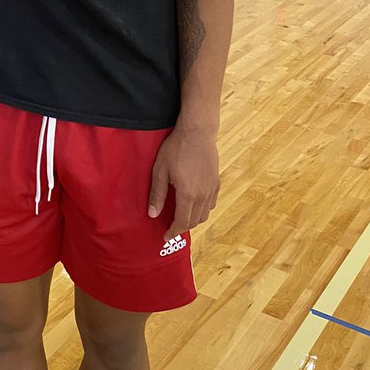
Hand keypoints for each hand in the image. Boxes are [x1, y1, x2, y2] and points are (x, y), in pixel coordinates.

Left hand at [148, 125, 219, 241]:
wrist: (197, 133)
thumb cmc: (175, 149)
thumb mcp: (160, 170)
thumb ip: (157, 194)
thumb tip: (153, 215)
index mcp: (188, 194)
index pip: (181, 221)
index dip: (173, 231)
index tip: (165, 237)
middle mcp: (203, 196)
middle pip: (194, 221)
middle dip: (182, 227)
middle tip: (171, 228)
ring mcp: (212, 189)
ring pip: (204, 214)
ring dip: (193, 220)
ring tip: (181, 218)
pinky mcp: (216, 182)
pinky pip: (211, 204)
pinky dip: (203, 210)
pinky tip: (194, 205)